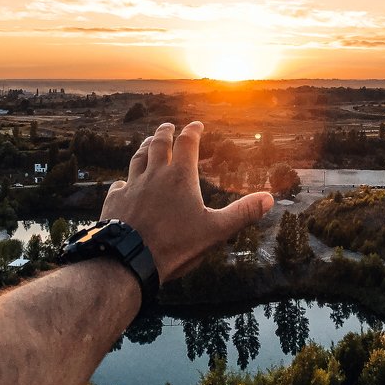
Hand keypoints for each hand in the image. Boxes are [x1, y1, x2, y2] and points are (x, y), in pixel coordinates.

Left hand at [100, 121, 273, 282]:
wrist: (130, 259)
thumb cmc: (175, 245)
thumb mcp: (216, 231)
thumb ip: (242, 213)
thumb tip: (269, 198)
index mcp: (180, 177)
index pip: (187, 144)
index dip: (193, 131)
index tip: (196, 125)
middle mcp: (154, 175)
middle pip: (158, 144)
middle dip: (165, 133)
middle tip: (168, 126)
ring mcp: (132, 186)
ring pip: (138, 158)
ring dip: (144, 147)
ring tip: (147, 142)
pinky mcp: (115, 201)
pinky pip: (119, 184)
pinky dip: (124, 180)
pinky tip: (124, 183)